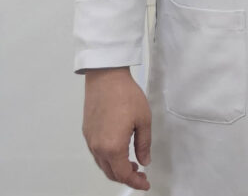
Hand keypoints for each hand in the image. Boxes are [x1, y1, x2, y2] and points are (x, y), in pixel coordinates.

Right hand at [82, 67, 151, 190]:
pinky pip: (97, 154)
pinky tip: (120, 152)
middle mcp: (98, 147)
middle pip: (111, 173)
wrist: (106, 78)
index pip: (124, 174)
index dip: (135, 182)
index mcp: (113, 147)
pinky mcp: (87, 133)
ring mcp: (90, 141)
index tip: (145, 184)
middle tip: (141, 176)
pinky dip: (108, 159)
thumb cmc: (126, 96)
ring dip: (117, 169)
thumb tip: (144, 161)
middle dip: (126, 178)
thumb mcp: (143, 120)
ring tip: (133, 165)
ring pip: (103, 165)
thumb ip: (144, 144)